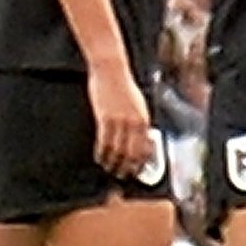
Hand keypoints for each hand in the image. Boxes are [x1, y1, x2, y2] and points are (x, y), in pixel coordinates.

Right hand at [82, 54, 153, 180]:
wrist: (112, 71)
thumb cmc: (124, 86)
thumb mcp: (138, 104)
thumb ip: (140, 121)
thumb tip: (142, 139)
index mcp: (145, 119)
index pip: (146, 147)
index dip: (142, 162)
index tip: (138, 170)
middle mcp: (134, 122)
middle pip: (132, 152)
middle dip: (128, 167)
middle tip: (123, 174)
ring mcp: (119, 121)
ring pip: (117, 150)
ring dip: (113, 162)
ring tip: (110, 168)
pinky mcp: (105, 118)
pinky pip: (104, 142)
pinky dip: (102, 153)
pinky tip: (99, 158)